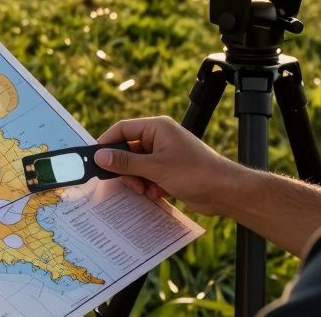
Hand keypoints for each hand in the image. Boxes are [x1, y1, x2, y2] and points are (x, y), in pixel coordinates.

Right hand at [96, 116, 244, 215]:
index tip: (96, 159)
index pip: (123, 129)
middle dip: (127, 170)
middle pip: (128, 150)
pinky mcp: (169, 170)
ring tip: (148, 190)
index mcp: (157, 128)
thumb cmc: (196, 173)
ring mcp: (164, 155)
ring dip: (139, 180)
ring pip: (137, 166)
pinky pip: (148, 176)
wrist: (224, 192)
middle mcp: (160, 138)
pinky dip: (149, 186)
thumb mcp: (155, 168)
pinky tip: (159, 193)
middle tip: (130, 183)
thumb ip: (125, 162)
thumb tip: (100, 157)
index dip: (108, 143)